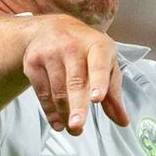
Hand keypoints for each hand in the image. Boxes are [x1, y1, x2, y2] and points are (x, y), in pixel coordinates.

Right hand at [21, 14, 128, 134]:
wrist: (51, 28)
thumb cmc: (86, 49)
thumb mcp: (106, 63)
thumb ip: (113, 93)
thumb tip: (122, 121)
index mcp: (97, 46)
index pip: (99, 66)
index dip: (99, 83)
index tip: (97, 99)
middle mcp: (73, 47)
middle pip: (75, 82)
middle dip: (77, 106)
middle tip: (77, 126)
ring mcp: (50, 53)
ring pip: (58, 91)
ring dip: (65, 114)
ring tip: (73, 128)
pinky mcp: (33, 63)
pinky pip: (42, 93)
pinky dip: (50, 111)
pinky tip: (58, 122)